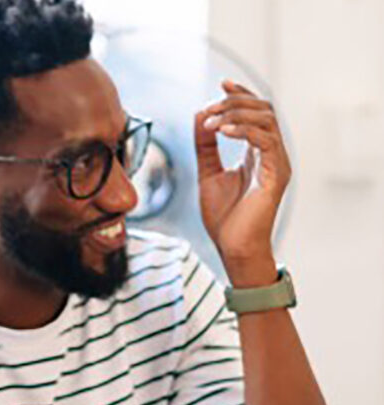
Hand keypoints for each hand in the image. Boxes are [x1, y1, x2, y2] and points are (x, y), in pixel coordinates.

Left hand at [194, 80, 290, 284]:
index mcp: (257, 152)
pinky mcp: (277, 174)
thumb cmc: (224, 217)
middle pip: (263, 110)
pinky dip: (244, 131)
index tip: (221, 83)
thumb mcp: (208, 173)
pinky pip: (266, 141)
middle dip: (233, 104)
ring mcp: (277, 163)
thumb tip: (200, 115)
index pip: (255, 113)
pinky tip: (222, 132)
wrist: (233, 248)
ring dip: (236, 115)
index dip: (240, 95)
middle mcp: (271, 154)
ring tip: (211, 123)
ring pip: (267, 120)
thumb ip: (205, 146)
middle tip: (208, 110)